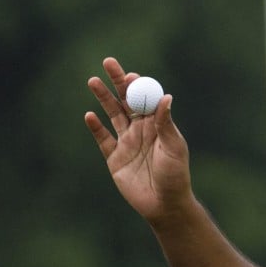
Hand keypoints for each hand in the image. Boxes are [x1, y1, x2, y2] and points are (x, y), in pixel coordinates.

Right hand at [84, 57, 190, 223]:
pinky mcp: (114, 158)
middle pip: (127, 101)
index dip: (138, 85)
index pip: (146, 98)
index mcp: (158, 125)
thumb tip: (165, 97)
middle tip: (108, 62)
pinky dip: (95, 128)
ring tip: (93, 80)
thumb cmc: (176, 175)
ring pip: (113, 115)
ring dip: (103, 98)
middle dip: (117, 82)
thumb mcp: (174, 147)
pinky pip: (103, 139)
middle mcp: (141, 130)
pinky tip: (89, 116)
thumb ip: (166, 124)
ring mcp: (126, 143)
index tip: (130, 74)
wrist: (164, 204)